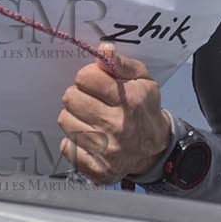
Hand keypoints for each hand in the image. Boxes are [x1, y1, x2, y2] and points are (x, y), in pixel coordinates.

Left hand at [57, 44, 171, 185]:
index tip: (94, 83)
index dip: (87, 77)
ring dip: (74, 118)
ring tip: (90, 120)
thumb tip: (104, 51)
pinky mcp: (99, 170)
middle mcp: (119, 126)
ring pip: (65, 121)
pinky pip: (67, 147)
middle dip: (78, 96)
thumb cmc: (145, 110)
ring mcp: (108, 151)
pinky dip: (74, 142)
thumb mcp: (143, 80)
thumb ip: (122, 64)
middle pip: (70, 98)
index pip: (85, 77)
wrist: (155, 150)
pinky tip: (90, 139)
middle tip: (90, 101)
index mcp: (131, 101)